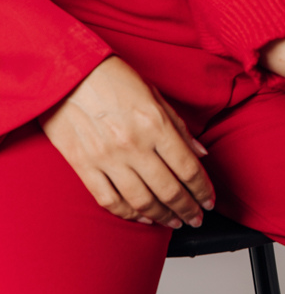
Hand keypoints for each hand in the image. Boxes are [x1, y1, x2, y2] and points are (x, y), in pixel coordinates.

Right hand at [39, 56, 214, 228]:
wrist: (67, 72)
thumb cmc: (112, 77)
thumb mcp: (153, 93)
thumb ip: (179, 126)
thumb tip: (200, 153)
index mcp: (154, 123)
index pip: (187, 168)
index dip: (202, 190)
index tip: (209, 201)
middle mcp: (133, 144)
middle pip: (169, 189)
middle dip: (187, 209)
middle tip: (196, 218)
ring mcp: (107, 158)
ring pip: (141, 201)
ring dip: (162, 216)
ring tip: (174, 221)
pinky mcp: (83, 166)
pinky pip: (109, 200)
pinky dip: (128, 214)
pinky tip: (141, 217)